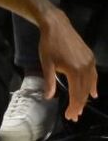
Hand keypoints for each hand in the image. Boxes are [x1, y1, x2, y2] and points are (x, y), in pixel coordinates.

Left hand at [38, 7, 97, 121]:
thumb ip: (49, 81)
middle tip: (74, 116)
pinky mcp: (91, 57)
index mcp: (74, 71)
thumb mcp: (46, 63)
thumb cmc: (48, 44)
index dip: (74, 108)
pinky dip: (93, 85)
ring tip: (80, 107)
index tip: (69, 116)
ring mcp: (90, 62)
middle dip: (79, 106)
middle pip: (84, 93)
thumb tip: (48, 97)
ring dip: (85, 97)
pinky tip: (93, 93)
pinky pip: (93, 75)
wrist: (56, 24)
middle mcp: (85, 68)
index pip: (76, 96)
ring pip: (89, 85)